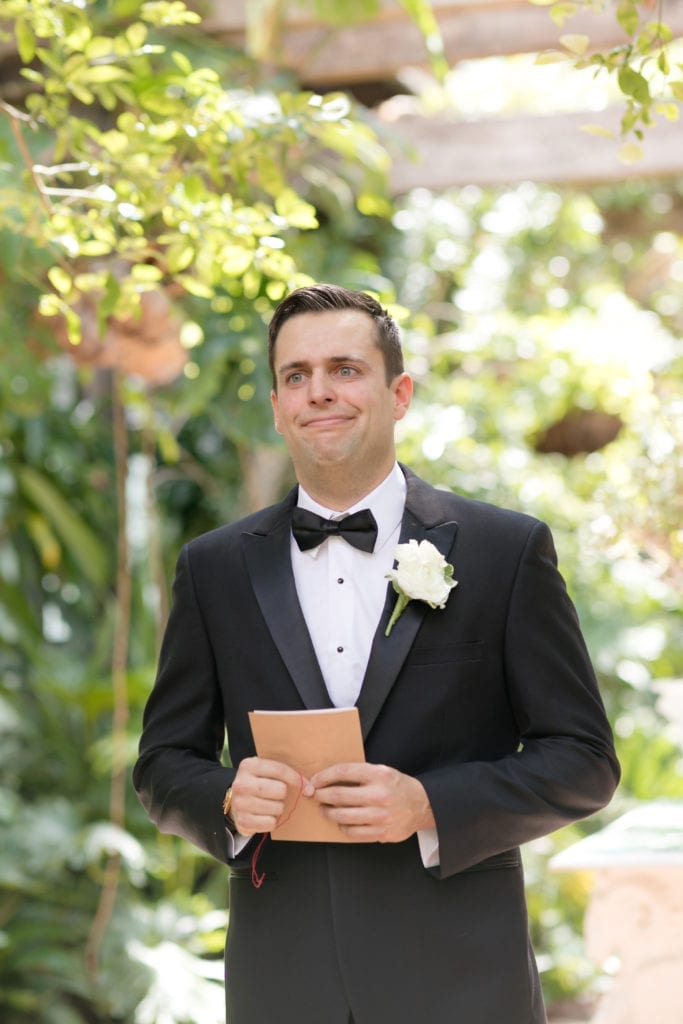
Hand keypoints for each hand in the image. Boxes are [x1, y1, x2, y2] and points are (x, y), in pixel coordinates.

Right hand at [229, 757, 312, 836]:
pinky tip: (264, 815)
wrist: (234, 801)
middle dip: (283, 794)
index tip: (304, 786)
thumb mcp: (265, 771)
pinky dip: (272, 821)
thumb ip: (286, 773)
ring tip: (269, 805)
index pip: (280, 770)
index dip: (296, 778)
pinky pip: (270, 823)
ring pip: (277, 808)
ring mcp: (240, 803)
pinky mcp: (242, 821)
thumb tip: (310, 790)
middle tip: (275, 795)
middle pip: (280, 790)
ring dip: (278, 809)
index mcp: (248, 766)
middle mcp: (241, 784)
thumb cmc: (257, 783)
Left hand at [310, 762, 434, 842]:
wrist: (422, 804)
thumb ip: (359, 773)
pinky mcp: (382, 832)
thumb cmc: (397, 786)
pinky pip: (353, 833)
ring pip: (342, 816)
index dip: (324, 776)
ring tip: (325, 809)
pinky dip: (342, 827)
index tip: (315, 781)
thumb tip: (328, 779)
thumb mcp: (381, 771)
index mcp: (379, 775)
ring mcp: (381, 816)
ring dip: (328, 813)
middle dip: (321, 796)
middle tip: (316, 795)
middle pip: (338, 795)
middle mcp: (379, 795)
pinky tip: (341, 822)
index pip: (343, 772)